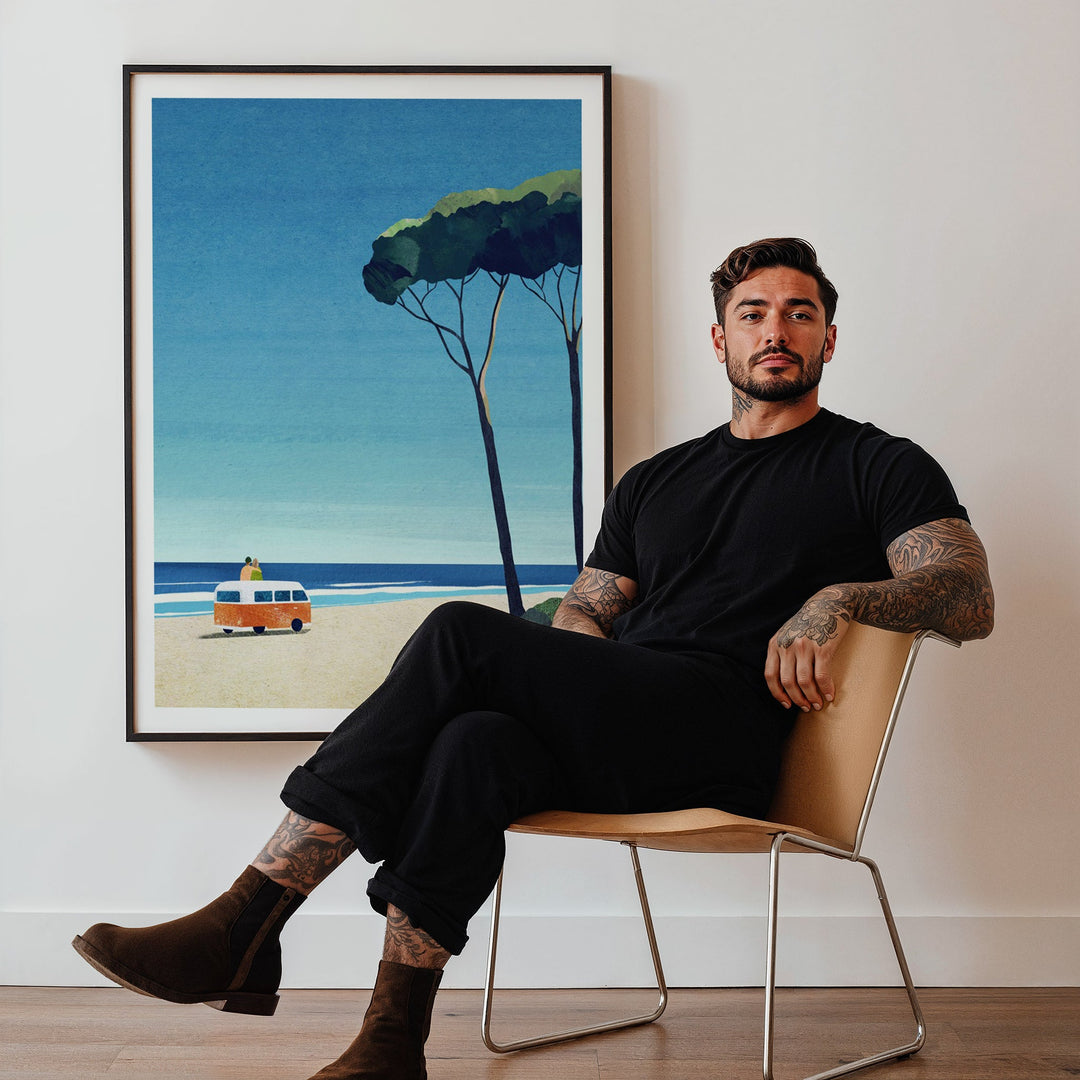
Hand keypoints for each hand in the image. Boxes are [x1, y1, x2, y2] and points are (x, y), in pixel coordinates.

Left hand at [765, 588, 852, 711]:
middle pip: (787, 682)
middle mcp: (787, 645)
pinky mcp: (822, 648)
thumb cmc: (807, 623)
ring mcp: (804, 646)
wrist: (829, 604)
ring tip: (818, 704)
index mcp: (775, 644)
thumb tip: (783, 684)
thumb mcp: (786, 634)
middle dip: (796, 699)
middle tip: (806, 707)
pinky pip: (822, 675)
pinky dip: (825, 689)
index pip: (770, 675)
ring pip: (804, 681)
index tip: (786, 704)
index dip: (777, 694)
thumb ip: (781, 653)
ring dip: (811, 697)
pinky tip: (829, 695)